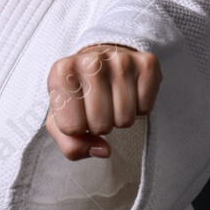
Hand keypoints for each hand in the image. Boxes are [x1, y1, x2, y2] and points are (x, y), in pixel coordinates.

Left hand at [44, 43, 160, 160]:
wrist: (101, 59)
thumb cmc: (78, 93)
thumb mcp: (61, 119)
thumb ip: (71, 145)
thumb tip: (104, 151)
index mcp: (62, 72)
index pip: (72, 128)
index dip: (78, 129)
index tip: (78, 112)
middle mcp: (91, 61)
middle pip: (101, 125)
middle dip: (100, 125)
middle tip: (98, 106)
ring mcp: (122, 60)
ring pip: (125, 119)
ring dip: (120, 118)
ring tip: (113, 100)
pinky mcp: (147, 63)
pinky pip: (145, 109)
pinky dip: (139, 108)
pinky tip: (129, 93)